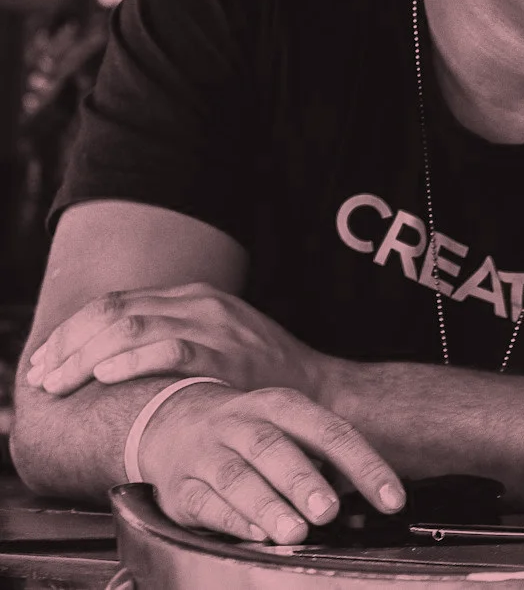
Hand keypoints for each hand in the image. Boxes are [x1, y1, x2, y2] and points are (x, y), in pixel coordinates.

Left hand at [24, 285, 330, 400]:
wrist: (318, 392)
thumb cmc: (260, 375)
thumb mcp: (216, 341)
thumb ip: (170, 338)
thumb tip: (106, 358)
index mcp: (193, 296)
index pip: (115, 302)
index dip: (71, 331)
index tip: (44, 360)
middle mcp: (200, 304)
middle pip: (113, 312)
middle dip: (66, 346)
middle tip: (40, 378)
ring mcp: (214, 326)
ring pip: (130, 328)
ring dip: (83, 358)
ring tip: (57, 384)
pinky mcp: (226, 355)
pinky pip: (168, 350)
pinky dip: (130, 361)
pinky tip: (104, 377)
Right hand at [131, 380, 403, 544]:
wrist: (174, 422)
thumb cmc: (251, 434)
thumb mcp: (290, 428)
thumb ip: (325, 461)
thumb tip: (365, 501)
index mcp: (281, 406)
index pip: (331, 432)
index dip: (365, 465)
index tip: (392, 499)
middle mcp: (242, 424)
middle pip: (274, 448)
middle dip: (303, 481)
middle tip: (328, 511)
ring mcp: (207, 453)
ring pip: (236, 477)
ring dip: (267, 506)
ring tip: (295, 532)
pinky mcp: (180, 488)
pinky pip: (205, 504)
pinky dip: (232, 520)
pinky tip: (255, 535)